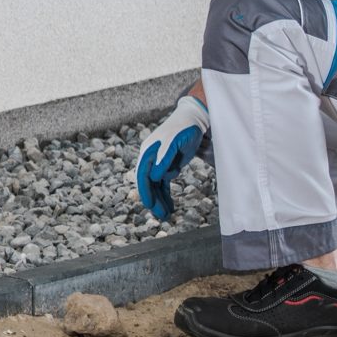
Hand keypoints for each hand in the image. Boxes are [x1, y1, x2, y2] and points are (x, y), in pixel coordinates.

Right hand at [135, 92, 209, 221]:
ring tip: (166, 215)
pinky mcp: (168, 166)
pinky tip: (170, 206)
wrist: (193, 120)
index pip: (142, 175)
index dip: (145, 191)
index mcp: (148, 152)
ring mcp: (159, 163)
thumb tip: (154, 177)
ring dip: (160, 200)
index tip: (150, 205)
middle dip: (154, 199)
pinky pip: (164, 184)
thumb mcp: (174, 142)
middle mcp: (151, 159)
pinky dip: (166, 195)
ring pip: (156, 185)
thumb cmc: (183, 129)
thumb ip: (164, 159)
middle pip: (148, 183)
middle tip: (161, 215)